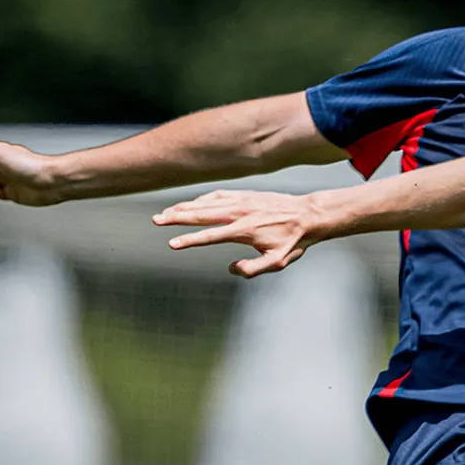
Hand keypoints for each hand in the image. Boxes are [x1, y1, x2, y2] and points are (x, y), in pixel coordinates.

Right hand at [152, 189, 326, 277]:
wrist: (309, 214)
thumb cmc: (294, 241)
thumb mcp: (278, 262)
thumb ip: (254, 269)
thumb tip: (231, 269)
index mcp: (245, 230)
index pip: (210, 236)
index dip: (190, 241)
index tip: (172, 244)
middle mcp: (239, 212)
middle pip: (201, 214)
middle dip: (176, 217)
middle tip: (156, 220)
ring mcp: (241, 201)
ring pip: (206, 202)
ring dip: (184, 207)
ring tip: (166, 213)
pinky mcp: (244, 195)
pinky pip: (217, 195)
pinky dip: (201, 199)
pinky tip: (190, 204)